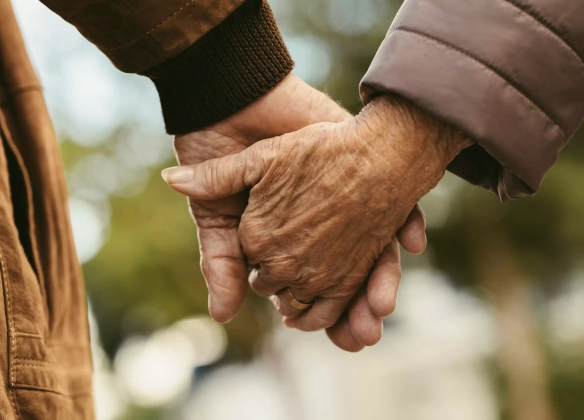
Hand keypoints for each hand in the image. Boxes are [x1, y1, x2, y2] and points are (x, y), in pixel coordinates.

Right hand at [165, 94, 469, 335]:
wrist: (234, 103)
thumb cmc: (218, 154)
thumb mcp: (216, 213)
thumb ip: (220, 260)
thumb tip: (221, 316)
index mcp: (286, 241)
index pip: (308, 288)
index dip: (319, 314)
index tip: (332, 336)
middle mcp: (320, 226)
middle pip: (346, 279)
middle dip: (356, 311)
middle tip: (363, 337)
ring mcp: (344, 201)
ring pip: (374, 251)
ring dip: (382, 280)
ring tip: (382, 308)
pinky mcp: (360, 169)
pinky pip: (395, 203)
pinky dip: (406, 223)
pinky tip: (411, 242)